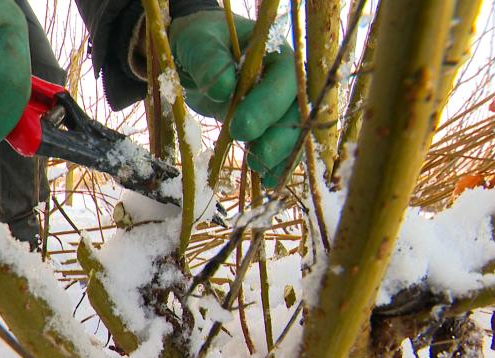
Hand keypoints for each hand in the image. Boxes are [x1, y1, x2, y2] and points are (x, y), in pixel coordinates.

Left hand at [169, 10, 300, 186]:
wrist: (196, 54)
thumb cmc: (199, 41)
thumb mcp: (198, 43)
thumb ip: (209, 60)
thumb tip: (224, 87)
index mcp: (274, 51)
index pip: (286, 77)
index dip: (268, 104)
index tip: (240, 127)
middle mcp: (286, 78)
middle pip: (298, 110)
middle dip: (280, 136)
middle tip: (256, 157)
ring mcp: (282, 103)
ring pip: (295, 132)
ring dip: (281, 155)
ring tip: (260, 171)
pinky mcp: (271, 124)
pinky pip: (282, 146)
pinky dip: (276, 164)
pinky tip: (266, 180)